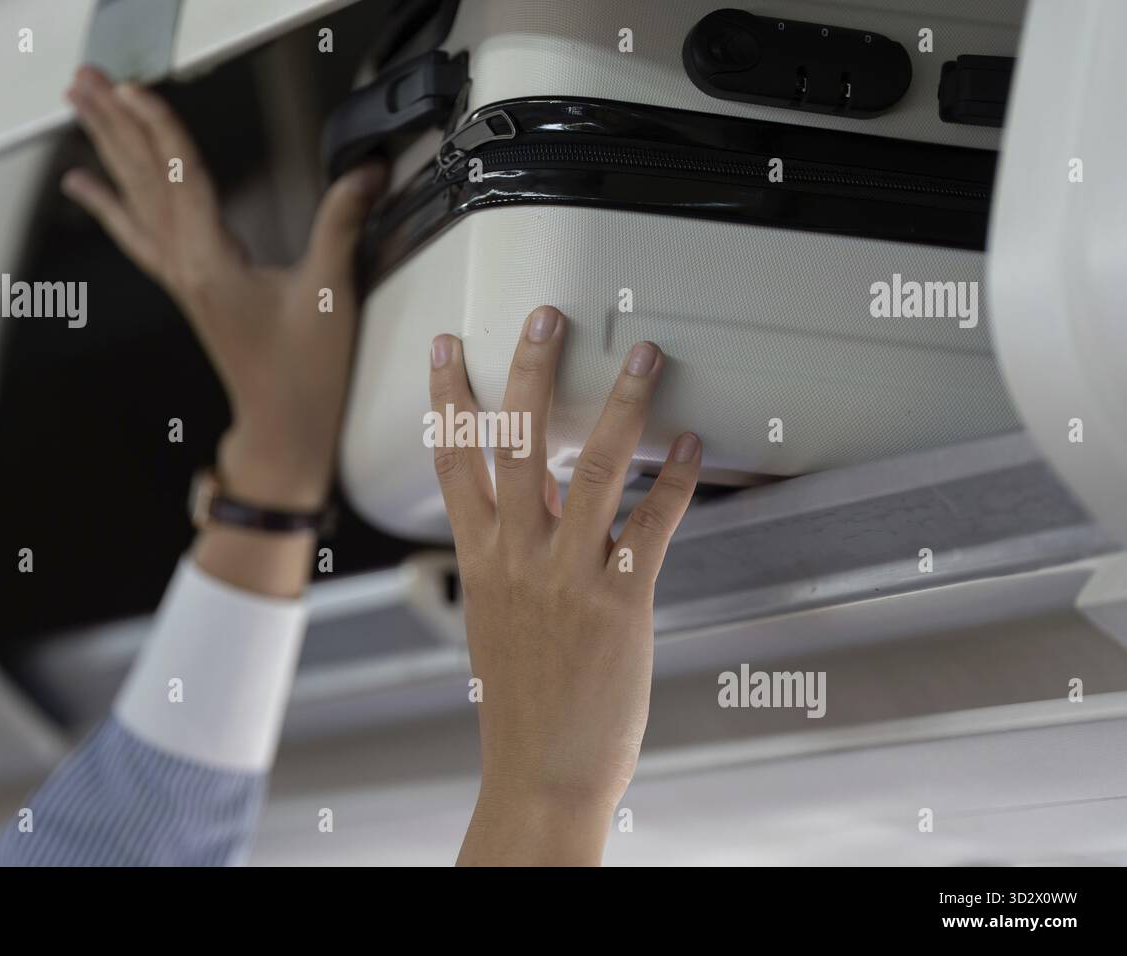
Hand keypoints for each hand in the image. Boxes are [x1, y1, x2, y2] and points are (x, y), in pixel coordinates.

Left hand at [62, 66, 384, 511]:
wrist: (283, 428)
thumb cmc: (303, 375)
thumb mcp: (331, 296)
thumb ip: (342, 227)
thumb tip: (363, 174)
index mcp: (214, 264)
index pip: (181, 179)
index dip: (159, 129)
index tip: (135, 89)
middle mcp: (187, 267)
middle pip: (143, 182)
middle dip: (114, 126)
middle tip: (85, 80)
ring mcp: (182, 278)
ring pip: (135, 202)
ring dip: (108, 151)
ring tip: (80, 110)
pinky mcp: (188, 288)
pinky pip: (137, 234)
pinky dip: (110, 205)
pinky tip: (87, 186)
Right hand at [429, 307, 701, 864]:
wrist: (542, 770)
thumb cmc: (523, 701)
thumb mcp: (497, 619)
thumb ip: (512, 557)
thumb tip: (536, 505)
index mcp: (481, 560)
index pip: (452, 461)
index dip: (446, 398)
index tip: (445, 348)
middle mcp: (516, 557)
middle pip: (513, 442)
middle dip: (528, 370)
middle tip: (545, 317)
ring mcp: (566, 575)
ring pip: (589, 467)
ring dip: (621, 403)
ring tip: (644, 356)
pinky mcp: (618, 600)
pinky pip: (652, 523)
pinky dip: (675, 478)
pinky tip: (690, 443)